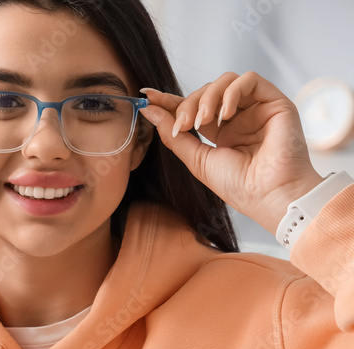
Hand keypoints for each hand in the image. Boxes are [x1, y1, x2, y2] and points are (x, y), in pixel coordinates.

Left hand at [139, 71, 324, 235]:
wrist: (268, 194)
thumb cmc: (237, 185)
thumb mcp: (196, 159)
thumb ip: (173, 134)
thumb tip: (149, 110)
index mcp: (220, 132)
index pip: (193, 107)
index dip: (170, 100)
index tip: (148, 97)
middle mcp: (238, 117)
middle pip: (205, 92)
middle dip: (187, 104)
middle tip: (182, 125)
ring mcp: (256, 108)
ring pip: (225, 81)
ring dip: (207, 97)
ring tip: (202, 121)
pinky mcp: (274, 101)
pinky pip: (249, 79)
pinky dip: (230, 92)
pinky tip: (224, 114)